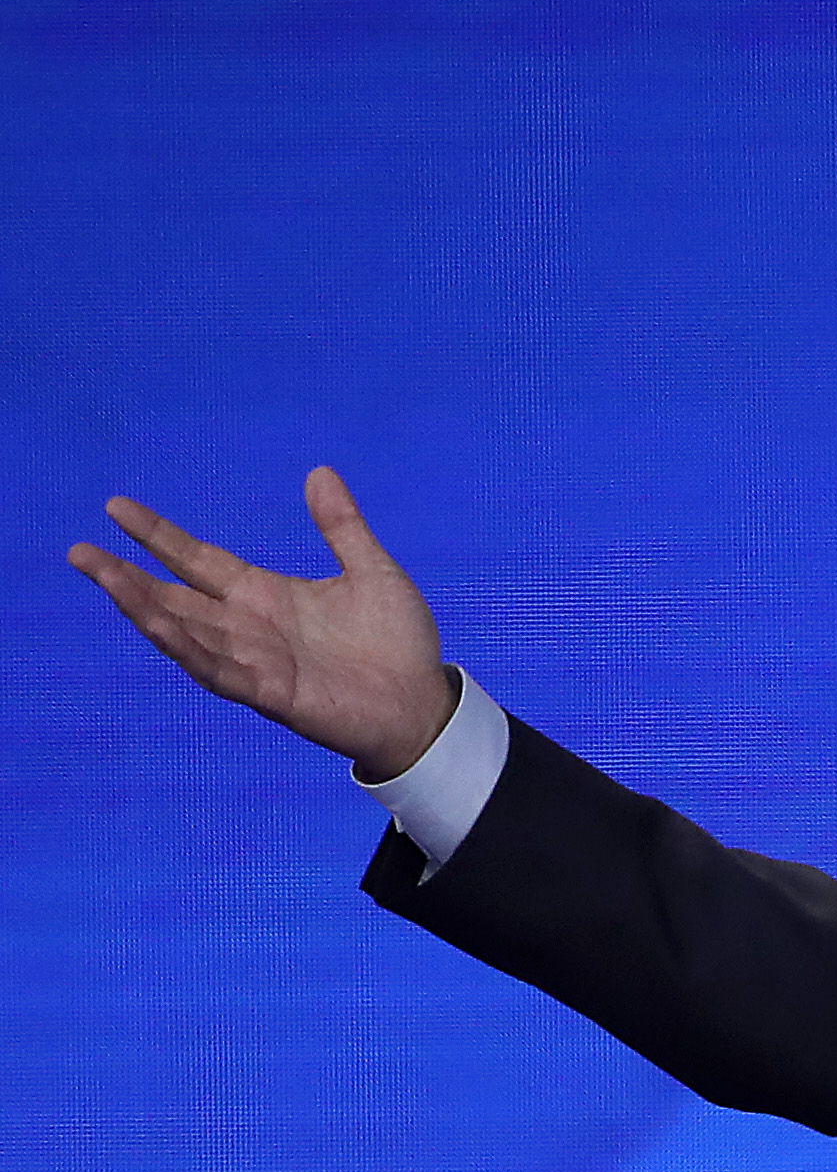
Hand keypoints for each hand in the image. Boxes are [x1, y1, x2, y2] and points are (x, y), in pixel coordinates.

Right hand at [69, 467, 454, 780]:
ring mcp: (256, 661)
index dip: (158, 536)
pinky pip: (221, 671)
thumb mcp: (370, 570)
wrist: (423, 700)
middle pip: (174, 597)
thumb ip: (341, 526)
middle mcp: (249, 626)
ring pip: (185, 633)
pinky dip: (191, 650)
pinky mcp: (273, 693)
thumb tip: (319, 472)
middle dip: (126, 577)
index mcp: (266, 596)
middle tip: (79, 551)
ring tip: (106, 580)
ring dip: (145, 610)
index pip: (197, 560)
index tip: (116, 508)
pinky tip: (162, 627)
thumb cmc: (396, 641)